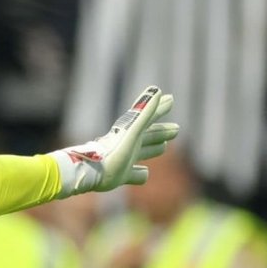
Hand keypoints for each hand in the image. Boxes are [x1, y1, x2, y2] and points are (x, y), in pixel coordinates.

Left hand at [51, 87, 178, 197]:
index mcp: (132, 133)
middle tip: (176, 129)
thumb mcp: (132, 132)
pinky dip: (141, 174)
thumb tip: (157, 91)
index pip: (149, 117)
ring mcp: (124, 161)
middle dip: (162, 132)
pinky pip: (134, 175)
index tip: (171, 99)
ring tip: (163, 147)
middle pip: (148, 136)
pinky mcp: (120, 177)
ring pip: (143, 153)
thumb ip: (145, 113)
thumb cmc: (112, 153)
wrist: (89, 175)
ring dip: (153, 148)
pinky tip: (144, 174)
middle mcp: (128, 145)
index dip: (160, 108)